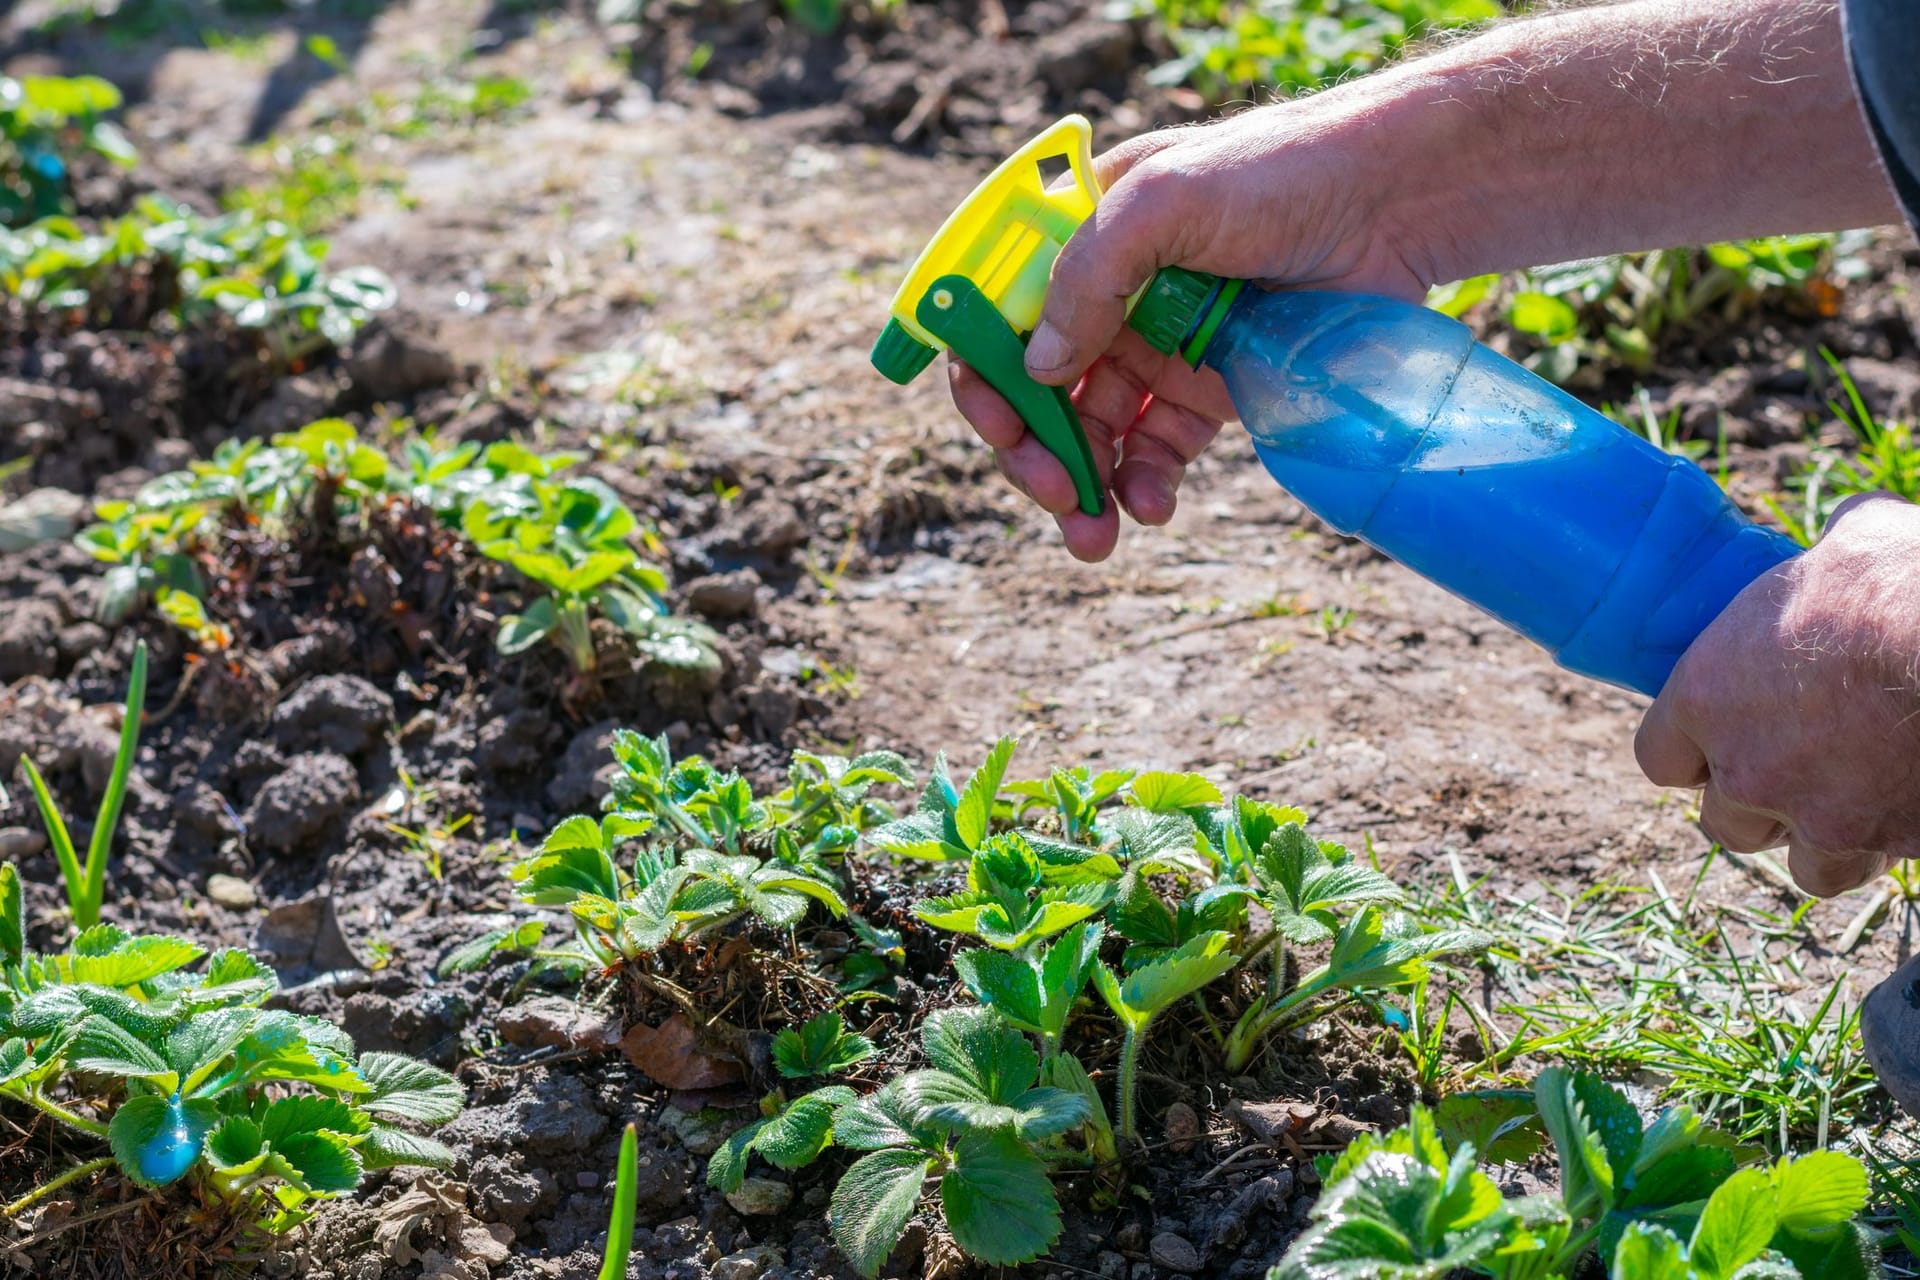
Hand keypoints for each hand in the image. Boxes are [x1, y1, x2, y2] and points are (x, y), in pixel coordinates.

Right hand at [950, 96, 1443, 560]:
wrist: (1395, 204)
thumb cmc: (1280, 174)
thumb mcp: (1167, 199)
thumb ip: (1090, 273)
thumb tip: (1039, 368)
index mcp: (1079, 237)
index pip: (996, 312)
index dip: (983, 371)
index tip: (999, 421)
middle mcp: (1108, 297)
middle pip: (1036, 387)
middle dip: (1030, 447)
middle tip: (1052, 489)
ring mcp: (1157, 348)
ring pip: (1090, 432)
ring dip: (1078, 486)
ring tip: (1092, 534)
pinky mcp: (1209, 392)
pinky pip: (1155, 453)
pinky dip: (1141, 487)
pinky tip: (1147, 507)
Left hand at [1636, 494, 1919, 894]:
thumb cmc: (1899, 581)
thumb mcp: (1851, 539)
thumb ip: (1822, 561)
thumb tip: (1845, 531)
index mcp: (1708, 696)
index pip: (1660, 757)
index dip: (1689, 753)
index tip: (1716, 741)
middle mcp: (1747, 768)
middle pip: (1723, 822)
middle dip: (1754, 803)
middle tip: (1793, 769)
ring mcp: (1815, 814)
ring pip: (1797, 862)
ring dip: (1816, 836)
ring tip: (1848, 800)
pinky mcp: (1883, 840)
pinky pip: (1862, 867)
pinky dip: (1877, 849)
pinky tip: (1896, 813)